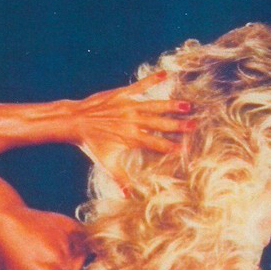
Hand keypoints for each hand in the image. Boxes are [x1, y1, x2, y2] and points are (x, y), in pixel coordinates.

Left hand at [68, 73, 194, 190]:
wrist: (75, 121)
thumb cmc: (91, 144)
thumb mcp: (106, 163)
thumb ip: (120, 178)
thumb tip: (129, 196)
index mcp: (132, 138)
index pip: (156, 143)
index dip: (171, 146)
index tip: (185, 148)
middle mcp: (133, 121)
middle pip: (160, 124)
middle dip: (178, 125)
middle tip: (195, 124)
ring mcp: (128, 106)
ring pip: (154, 105)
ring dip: (172, 105)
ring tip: (187, 104)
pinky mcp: (122, 94)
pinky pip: (140, 85)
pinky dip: (152, 79)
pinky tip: (166, 74)